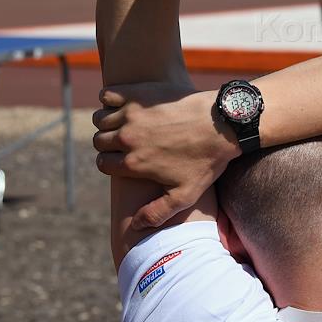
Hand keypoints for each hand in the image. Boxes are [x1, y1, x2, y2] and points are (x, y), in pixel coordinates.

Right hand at [92, 83, 237, 228]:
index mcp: (134, 164)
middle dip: (108, 143)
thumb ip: (158, 213)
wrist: (223, 123)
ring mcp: (132, 114)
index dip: (111, 163)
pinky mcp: (139, 94)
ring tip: (123, 122)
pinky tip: (123, 103)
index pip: (103, 164)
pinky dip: (109, 98)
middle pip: (99, 141)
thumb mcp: (185, 194)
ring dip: (107, 121)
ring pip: (101, 118)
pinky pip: (108, 94)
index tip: (123, 159)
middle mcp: (127, 139)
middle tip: (125, 141)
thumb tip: (136, 226)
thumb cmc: (207, 159)